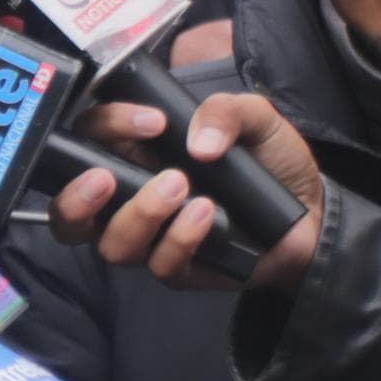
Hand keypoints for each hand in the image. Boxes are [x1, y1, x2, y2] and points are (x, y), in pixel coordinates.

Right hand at [43, 90, 324, 293]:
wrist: (311, 211)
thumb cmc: (270, 161)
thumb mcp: (256, 118)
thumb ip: (227, 110)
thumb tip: (198, 140)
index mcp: (134, 154)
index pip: (89, 139)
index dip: (106, 128)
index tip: (152, 122)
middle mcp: (130, 199)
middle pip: (70, 211)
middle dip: (77, 196)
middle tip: (106, 177)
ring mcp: (150, 239)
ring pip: (110, 244)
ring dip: (138, 214)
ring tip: (179, 186)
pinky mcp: (177, 269)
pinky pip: (160, 264)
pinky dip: (181, 237)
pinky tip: (208, 213)